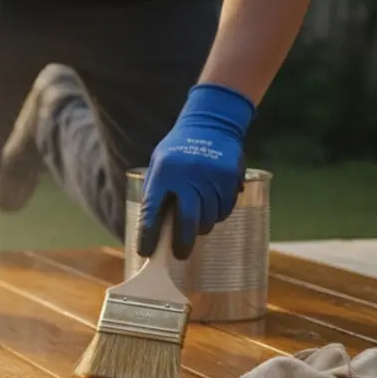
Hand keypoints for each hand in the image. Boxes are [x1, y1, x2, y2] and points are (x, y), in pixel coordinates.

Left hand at [138, 83, 255, 259]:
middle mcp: (187, 177)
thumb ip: (156, 192)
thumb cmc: (178, 149)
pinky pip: (225, 209)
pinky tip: (212, 207)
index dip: (149, 236)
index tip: (147, 253)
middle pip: (187, 222)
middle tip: (180, 254)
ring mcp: (211, 178)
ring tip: (197, 224)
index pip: (152, 213)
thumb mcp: (159, 165)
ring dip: (201, 227)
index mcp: (163, 175)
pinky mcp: (230, 178)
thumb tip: (152, 228)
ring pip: (209, 219)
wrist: (211, 123)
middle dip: (182, 243)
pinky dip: (217, 214)